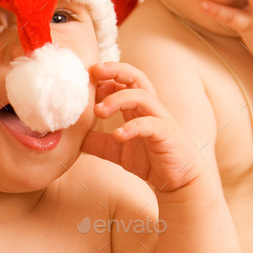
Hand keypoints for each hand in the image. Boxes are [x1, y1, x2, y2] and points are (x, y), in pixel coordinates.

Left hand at [82, 62, 202, 190]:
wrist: (179, 181)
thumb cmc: (150, 159)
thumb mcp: (115, 149)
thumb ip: (96, 141)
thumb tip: (72, 137)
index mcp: (137, 107)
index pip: (122, 80)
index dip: (104, 76)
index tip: (84, 80)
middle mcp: (149, 108)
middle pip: (135, 77)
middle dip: (115, 70)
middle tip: (94, 71)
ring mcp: (159, 119)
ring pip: (142, 96)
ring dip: (118, 99)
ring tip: (99, 111)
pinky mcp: (166, 135)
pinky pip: (150, 125)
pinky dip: (132, 127)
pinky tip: (117, 135)